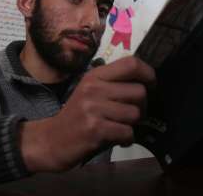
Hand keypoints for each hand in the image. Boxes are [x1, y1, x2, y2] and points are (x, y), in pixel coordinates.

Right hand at [19, 56, 155, 171]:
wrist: (52, 140)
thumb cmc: (76, 115)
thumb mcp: (90, 91)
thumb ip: (113, 83)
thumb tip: (147, 84)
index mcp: (95, 75)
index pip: (131, 63)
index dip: (148, 73)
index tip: (151, 84)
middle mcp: (94, 88)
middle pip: (139, 91)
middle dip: (142, 106)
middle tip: (131, 114)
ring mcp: (94, 108)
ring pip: (135, 113)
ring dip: (133, 125)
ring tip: (120, 127)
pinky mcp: (95, 129)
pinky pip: (128, 132)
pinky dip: (126, 139)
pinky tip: (117, 138)